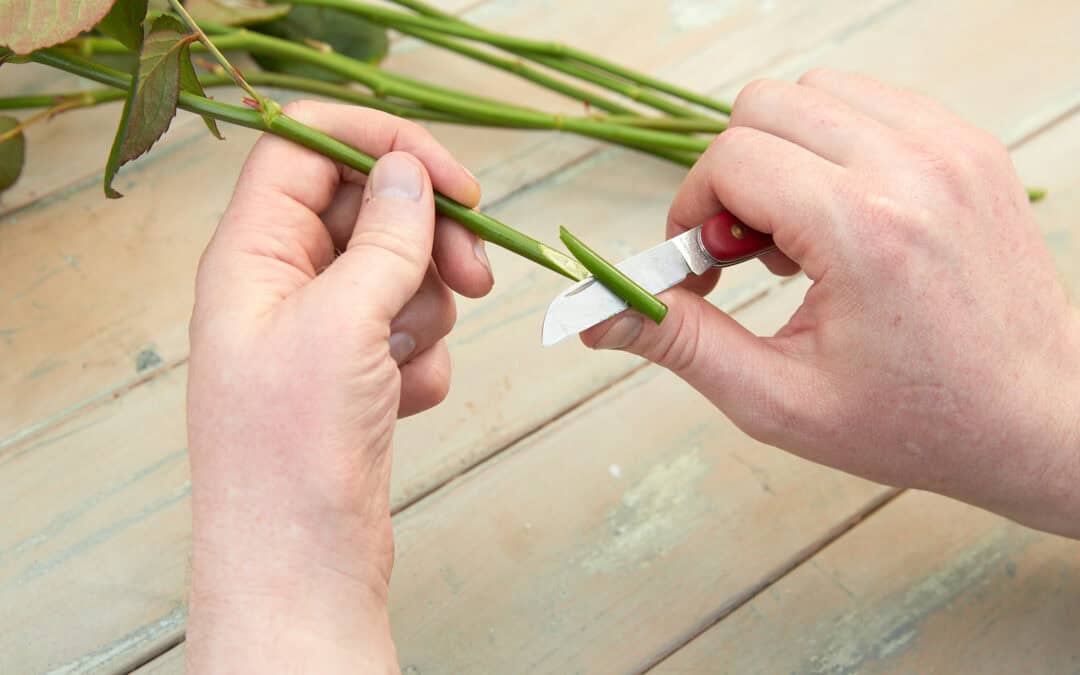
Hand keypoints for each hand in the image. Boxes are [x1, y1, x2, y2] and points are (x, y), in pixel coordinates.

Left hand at [185, 101, 491, 671]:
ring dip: (427, 309)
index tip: (453, 179)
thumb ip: (382, 237)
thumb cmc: (292, 449)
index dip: (381, 147)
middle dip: (428, 237)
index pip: (309, 149)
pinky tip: (402, 402)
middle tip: (477, 273)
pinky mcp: (355, 375)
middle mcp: (282, 284)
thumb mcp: (340, 323)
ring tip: (412, 359)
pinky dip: (422, 361)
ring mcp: (321, 332)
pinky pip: (410, 332)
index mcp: (251, 254)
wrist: (302, 565)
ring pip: (399, 272)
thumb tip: (408, 172)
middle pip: (369, 209)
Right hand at [583, 69, 1079, 536]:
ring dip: (783, 153)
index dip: (692, 209)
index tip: (702, 265)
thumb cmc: (918, 420)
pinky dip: (833, 145)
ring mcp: (950, 148)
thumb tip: (595, 315)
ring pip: (815, 93)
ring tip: (800, 233)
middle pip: (765, 106)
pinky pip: (869, 103)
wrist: (1041, 419)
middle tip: (749, 251)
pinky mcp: (969, 146)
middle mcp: (913, 168)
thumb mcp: (778, 399)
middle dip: (732, 175)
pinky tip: (842, 216)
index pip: (732, 158)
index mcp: (864, 231)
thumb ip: (679, 342)